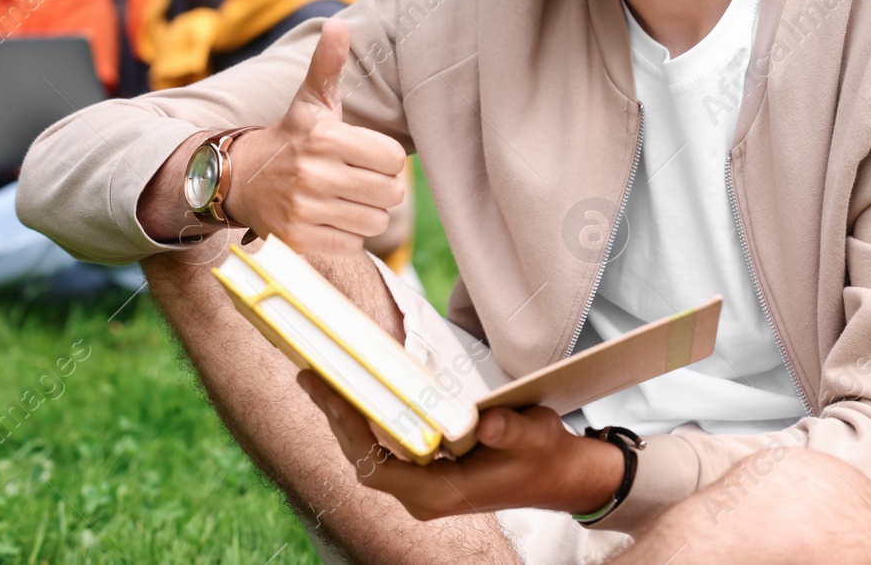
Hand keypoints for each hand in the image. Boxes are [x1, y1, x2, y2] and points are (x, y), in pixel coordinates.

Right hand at [223, 19, 406, 255]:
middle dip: (379, 187)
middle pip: (390, 193)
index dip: (384, 158)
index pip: (393, 159)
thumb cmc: (291, 138)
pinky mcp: (299, 240)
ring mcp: (304, 210)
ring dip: (365, 213)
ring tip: (342, 198)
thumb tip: (339, 24)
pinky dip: (347, 235)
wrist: (240, 179)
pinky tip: (328, 217)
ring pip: (375, 222)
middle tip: (356, 179)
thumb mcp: (310, 101)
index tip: (363, 154)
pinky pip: (353, 244)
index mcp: (324, 138)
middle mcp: (313, 175)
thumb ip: (328, 64)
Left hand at [298, 370, 625, 519]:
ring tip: (320, 379)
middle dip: (336, 417)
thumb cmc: (544, 455)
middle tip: (310, 374)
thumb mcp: (533, 435)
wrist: (560, 476)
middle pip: (363, 458)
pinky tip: (354, 393)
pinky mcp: (428, 473)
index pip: (377, 467)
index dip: (350, 432)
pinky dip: (366, 420)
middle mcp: (424, 495)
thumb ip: (508, 428)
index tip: (333, 396)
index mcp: (442, 494)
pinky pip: (384, 448)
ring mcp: (423, 486)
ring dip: (346, 417)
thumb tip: (486, 421)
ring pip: (370, 453)